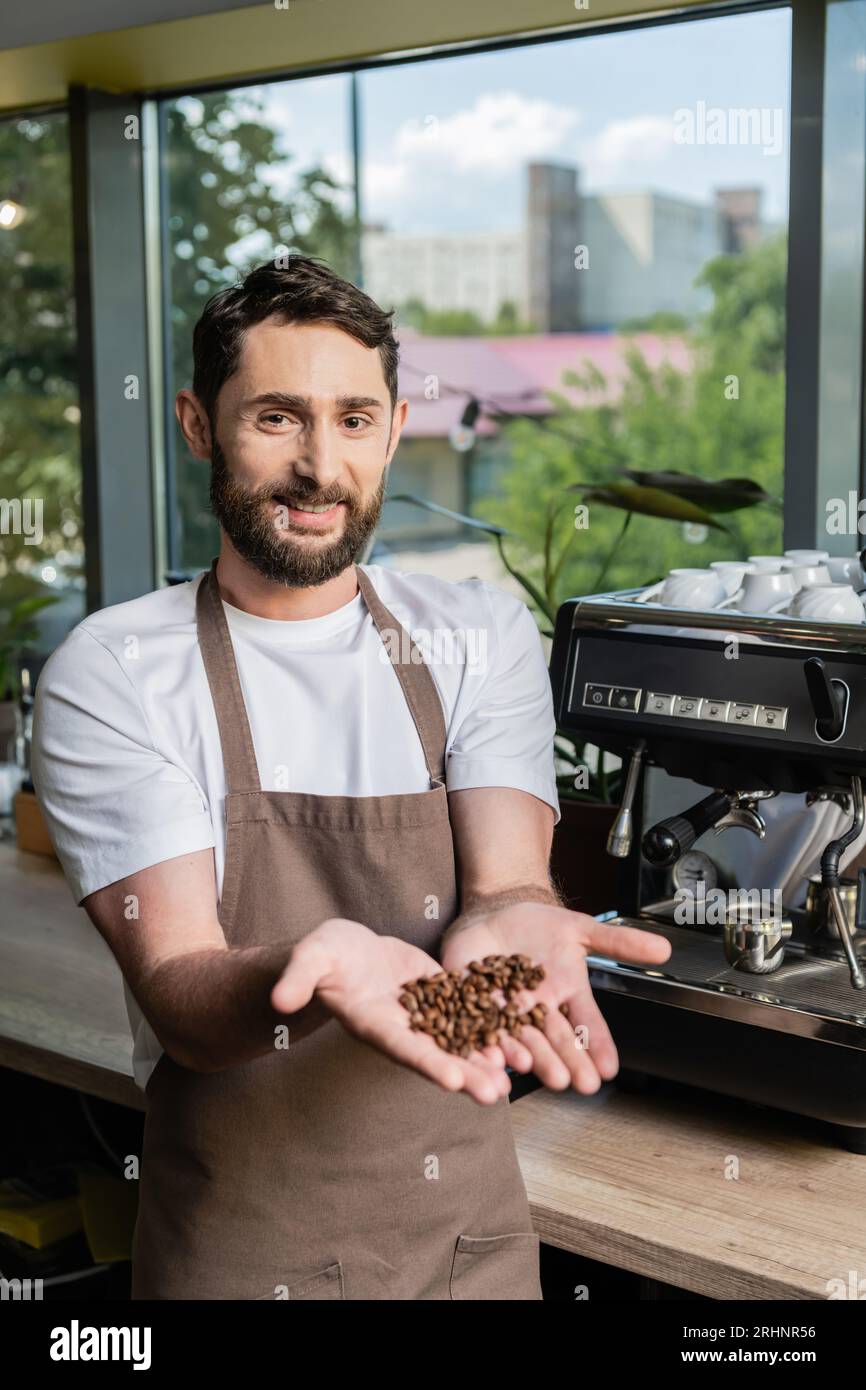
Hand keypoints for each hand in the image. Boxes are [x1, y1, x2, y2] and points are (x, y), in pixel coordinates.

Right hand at [270, 917, 510, 1105]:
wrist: (345, 949)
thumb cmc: (324, 954)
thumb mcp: (310, 958)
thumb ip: (298, 979)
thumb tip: (280, 1000)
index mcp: (374, 1023)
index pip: (402, 1047)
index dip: (428, 1062)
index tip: (453, 1080)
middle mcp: (403, 1027)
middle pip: (438, 1054)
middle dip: (467, 1074)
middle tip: (497, 1094)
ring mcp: (423, 1014)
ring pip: (459, 1039)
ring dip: (487, 1057)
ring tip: (518, 1073)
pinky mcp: (439, 995)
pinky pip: (469, 1012)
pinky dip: (491, 1025)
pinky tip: (520, 1035)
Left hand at [441, 902, 671, 1094]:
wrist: (499, 913)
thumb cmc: (542, 927)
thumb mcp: (582, 930)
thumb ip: (619, 942)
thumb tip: (664, 947)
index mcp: (566, 997)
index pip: (587, 1026)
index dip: (599, 1047)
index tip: (610, 1070)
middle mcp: (538, 1010)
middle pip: (553, 1041)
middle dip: (565, 1062)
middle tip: (580, 1083)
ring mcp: (506, 1009)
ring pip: (517, 1038)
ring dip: (525, 1056)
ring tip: (533, 1070)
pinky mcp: (472, 1000)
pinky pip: (476, 1024)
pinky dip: (482, 1042)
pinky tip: (489, 1057)